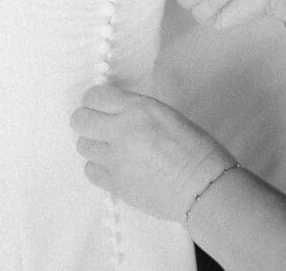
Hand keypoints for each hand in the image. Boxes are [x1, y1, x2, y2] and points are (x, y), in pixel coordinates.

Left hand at [70, 84, 236, 223]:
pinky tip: (115, 168)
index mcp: (137, 109)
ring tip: (112, 150)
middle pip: (79, 120)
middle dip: (87, 121)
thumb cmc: (197, 150)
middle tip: (100, 128)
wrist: (206, 190)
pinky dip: (98, 168)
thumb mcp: (166, 115)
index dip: (94, 101)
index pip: (94, 96)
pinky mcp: (115, 184)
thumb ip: (135, 110)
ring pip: (82, 145)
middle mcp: (121, 130)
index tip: (101, 108)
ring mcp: (115, 159)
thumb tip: (112, 110)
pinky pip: (90, 170)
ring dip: (94, 146)